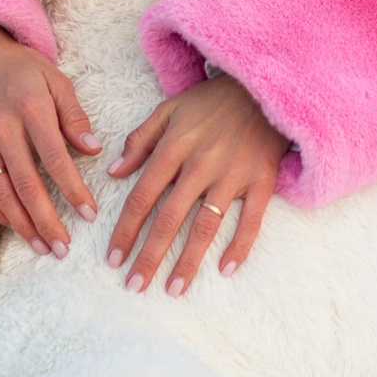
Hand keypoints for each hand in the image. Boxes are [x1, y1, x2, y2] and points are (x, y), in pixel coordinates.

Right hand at [0, 20, 99, 256]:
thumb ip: (74, 116)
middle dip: (47, 220)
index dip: (73, 189)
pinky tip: (14, 226)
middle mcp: (0, 126)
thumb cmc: (21, 69)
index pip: (54, 158)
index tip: (89, 213)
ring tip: (42, 246)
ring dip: (22, 224)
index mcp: (30, 107)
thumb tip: (94, 151)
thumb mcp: (55, 79)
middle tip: (64, 247)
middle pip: (25, 184)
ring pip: (0, 192)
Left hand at [106, 72, 287, 294]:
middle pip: (169, 219)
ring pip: (205, 226)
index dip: (125, 230)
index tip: (112, 259)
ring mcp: (233, 175)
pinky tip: (226, 270)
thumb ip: (140, 140)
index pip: (142, 197)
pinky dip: (240, 246)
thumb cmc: (212, 101)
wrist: (264, 87)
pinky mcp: (261, 181)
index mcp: (174, 147)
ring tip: (172, 289)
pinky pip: (251, 220)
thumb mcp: (170, 110)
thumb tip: (113, 171)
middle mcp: (201, 165)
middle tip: (133, 285)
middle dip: (149, 256)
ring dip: (188, 261)